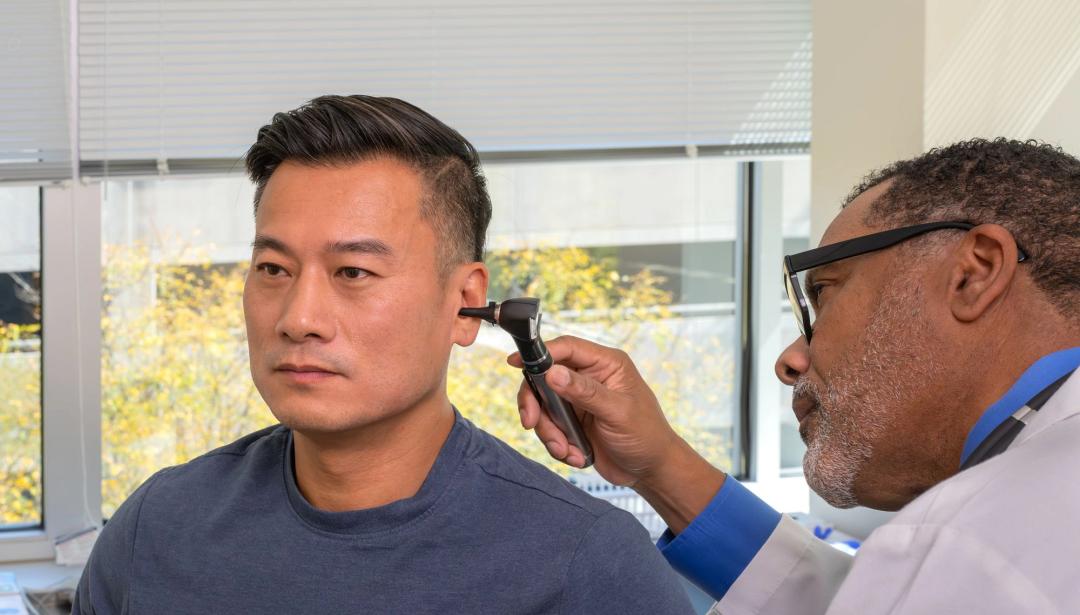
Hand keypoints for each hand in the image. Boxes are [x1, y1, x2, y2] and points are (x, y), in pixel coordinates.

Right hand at [508, 336, 725, 531]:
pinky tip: (576, 455)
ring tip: (566, 450)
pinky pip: (549, 427)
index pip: (567, 348)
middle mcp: (589, 378)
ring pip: (543, 407)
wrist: (650, 470)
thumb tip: (552, 373)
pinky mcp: (572, 422)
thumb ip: (585, 392)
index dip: (540, 353)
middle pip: (545, 378)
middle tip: (531, 422)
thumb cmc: (646, 435)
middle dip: (536, 404)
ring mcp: (579, 400)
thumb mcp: (617, 412)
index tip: (516, 362)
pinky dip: (556, 444)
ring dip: (549, 431)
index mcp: (606, 364)